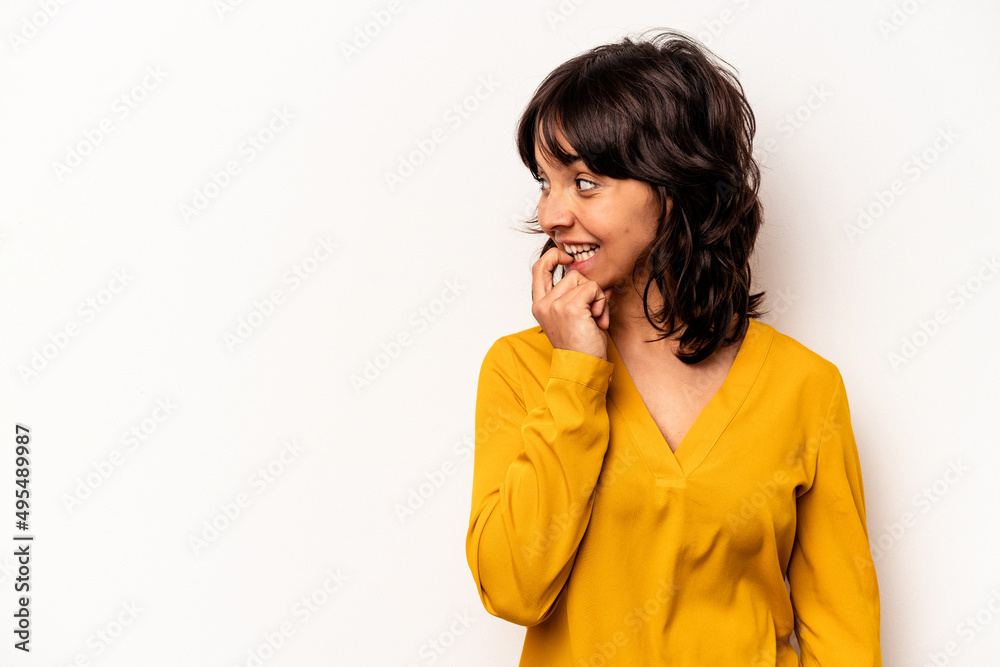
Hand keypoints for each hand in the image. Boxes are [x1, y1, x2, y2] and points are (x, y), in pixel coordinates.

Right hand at [531, 246, 613, 360]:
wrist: (582, 368)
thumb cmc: (580, 346)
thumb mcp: (574, 316)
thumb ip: (578, 295)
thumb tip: (599, 280)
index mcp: (540, 306)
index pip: (538, 268)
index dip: (553, 256)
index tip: (567, 257)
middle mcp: (544, 304)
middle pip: (571, 274)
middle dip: (588, 289)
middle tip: (593, 311)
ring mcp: (555, 305)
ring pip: (584, 280)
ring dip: (596, 297)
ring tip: (595, 319)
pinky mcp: (570, 307)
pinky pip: (593, 289)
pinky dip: (601, 302)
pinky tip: (598, 320)